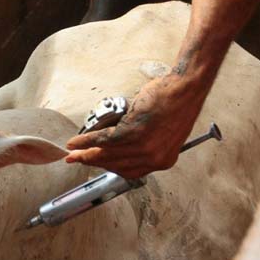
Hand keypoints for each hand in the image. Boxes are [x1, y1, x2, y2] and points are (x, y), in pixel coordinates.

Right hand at [65, 73, 206, 178]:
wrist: (186, 88)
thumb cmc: (176, 103)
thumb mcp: (162, 132)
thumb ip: (143, 143)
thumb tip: (116, 143)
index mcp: (161, 160)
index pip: (129, 170)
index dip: (107, 167)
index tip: (94, 163)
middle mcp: (154, 158)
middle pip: (115, 165)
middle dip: (92, 162)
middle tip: (76, 159)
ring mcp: (144, 147)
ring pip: (107, 154)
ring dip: (86, 153)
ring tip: (73, 151)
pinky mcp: (134, 133)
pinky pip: (105, 140)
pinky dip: (88, 141)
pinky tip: (78, 141)